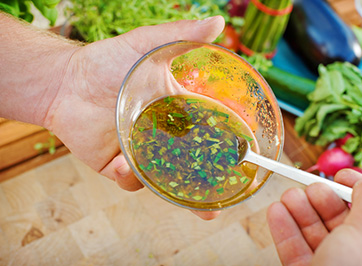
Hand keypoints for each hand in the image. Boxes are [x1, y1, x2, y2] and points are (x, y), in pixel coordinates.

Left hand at [43, 16, 224, 219]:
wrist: (65, 82)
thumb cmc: (107, 61)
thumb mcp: (147, 45)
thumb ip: (181, 35)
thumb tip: (218, 22)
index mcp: (176, 113)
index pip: (207, 132)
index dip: (225, 148)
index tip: (243, 160)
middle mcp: (163, 137)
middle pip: (189, 166)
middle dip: (202, 189)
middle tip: (214, 207)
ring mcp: (141, 152)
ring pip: (162, 180)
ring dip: (171, 191)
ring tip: (175, 193)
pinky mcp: (116, 164)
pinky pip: (129, 179)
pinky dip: (128, 176)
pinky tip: (120, 162)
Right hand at [267, 169, 361, 264]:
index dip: (356, 189)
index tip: (338, 174)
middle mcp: (360, 258)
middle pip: (340, 219)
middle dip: (321, 198)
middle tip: (306, 187)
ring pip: (314, 232)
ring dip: (298, 210)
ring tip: (287, 197)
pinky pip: (294, 249)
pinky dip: (284, 229)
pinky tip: (277, 213)